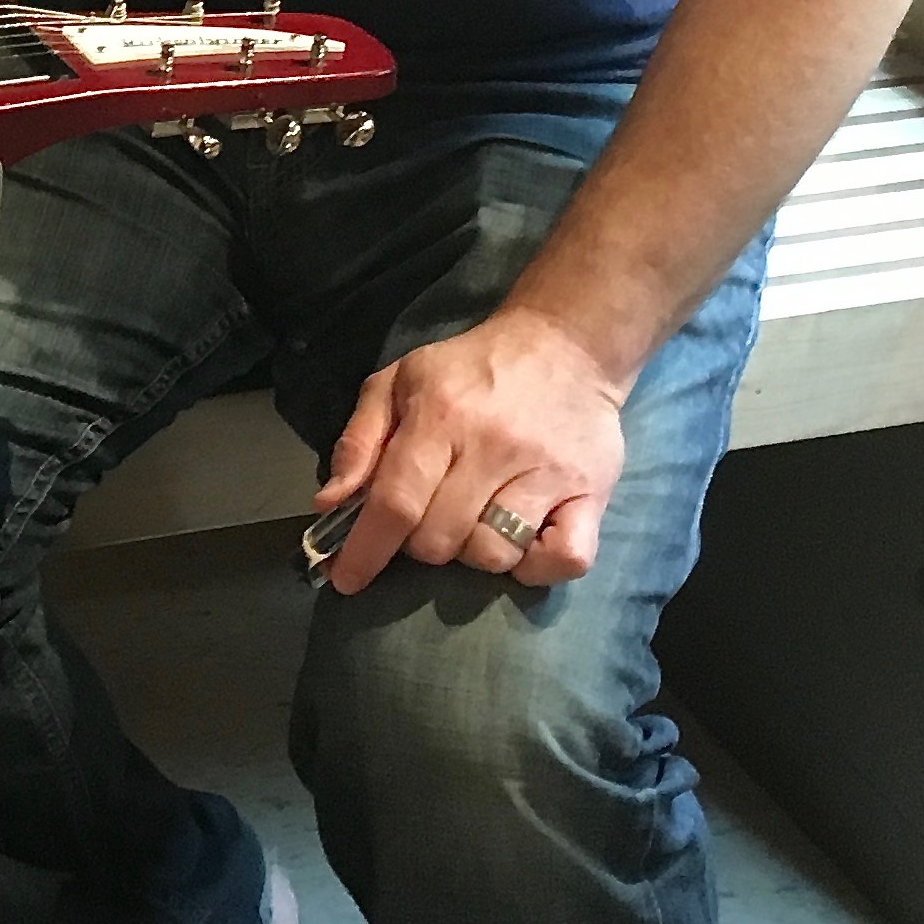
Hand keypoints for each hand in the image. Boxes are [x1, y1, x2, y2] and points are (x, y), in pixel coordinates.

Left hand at [313, 305, 632, 594]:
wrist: (565, 344)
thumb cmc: (471, 370)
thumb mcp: (398, 382)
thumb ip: (359, 441)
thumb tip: (330, 504)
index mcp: (440, 416)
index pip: (396, 503)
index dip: (365, 550)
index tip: (344, 579)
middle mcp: (495, 447)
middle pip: (440, 540)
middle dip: (421, 543)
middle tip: (431, 514)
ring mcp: (549, 473)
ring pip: (494, 554)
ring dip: (474, 550)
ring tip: (477, 516)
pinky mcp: (593, 492)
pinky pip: (564, 561)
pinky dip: (537, 565)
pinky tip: (524, 539)